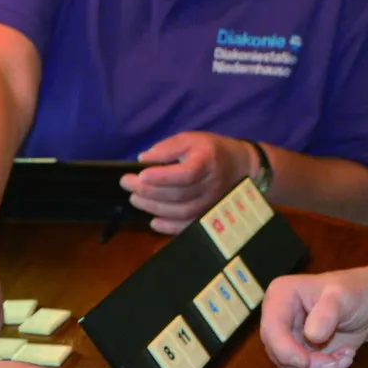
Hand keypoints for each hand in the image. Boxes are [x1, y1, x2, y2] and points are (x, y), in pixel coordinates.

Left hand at [120, 131, 252, 233]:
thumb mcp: (190, 139)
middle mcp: (211, 185)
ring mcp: (211, 203)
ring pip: (181, 212)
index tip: (140, 175)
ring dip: (154, 208)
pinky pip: (188, 226)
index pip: (185, 174)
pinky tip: (153, 221)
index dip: (161, 177)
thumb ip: (167, 148)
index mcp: (207, 162)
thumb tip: (143, 160)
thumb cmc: (211, 150)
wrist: (240, 166)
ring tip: (135, 199)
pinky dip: (169, 227)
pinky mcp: (209, 215)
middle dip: (149, 191)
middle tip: (128, 184)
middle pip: (179, 194)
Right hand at [259, 269, 367, 367]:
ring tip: (346, 355)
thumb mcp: (344, 296)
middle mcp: (277, 317)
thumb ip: (327, 312)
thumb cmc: (355, 292)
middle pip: (278, 353)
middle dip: (310, 364)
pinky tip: (342, 357)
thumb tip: (312, 335)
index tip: (307, 363)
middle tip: (339, 360)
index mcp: (280, 295)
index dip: (285, 350)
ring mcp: (286, 337)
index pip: (271, 328)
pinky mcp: (297, 353)